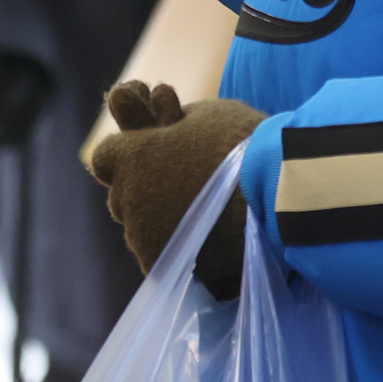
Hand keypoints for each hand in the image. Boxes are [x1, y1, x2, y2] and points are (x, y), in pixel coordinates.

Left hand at [90, 80, 264, 297]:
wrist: (276, 191)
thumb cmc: (241, 143)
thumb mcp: (204, 115)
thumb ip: (172, 125)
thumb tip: (163, 131)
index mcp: (130, 158)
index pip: (106, 156)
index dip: (130, 153)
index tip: (154, 150)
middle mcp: (128, 199)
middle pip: (123, 195)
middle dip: (144, 188)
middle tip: (183, 181)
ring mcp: (144, 237)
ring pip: (140, 229)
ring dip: (160, 220)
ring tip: (203, 213)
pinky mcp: (168, 265)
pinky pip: (162, 256)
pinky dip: (179, 247)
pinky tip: (206, 238)